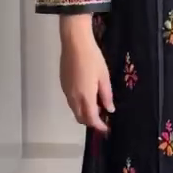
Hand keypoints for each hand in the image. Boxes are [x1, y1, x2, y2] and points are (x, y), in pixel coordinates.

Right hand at [59, 17, 113, 132]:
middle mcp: (73, 98)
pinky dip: (79, 104)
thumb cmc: (93, 59)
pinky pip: (71, 101)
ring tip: (96, 106)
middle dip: (91, 121)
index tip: (106, 129)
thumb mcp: (104, 77)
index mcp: (86, 97)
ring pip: (74, 110)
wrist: (74, 43)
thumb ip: (106, 95)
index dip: (99, 126)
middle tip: (102, 118)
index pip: (91, 119)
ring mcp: (66, 91)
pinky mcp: (63, 84)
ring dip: (84, 113)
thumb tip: (109, 109)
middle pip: (80, 117)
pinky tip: (87, 95)